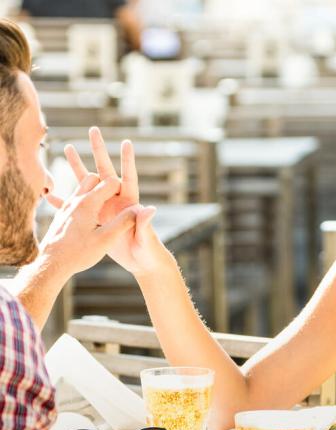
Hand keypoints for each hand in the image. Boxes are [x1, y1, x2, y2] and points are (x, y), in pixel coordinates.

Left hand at [39, 173, 137, 275]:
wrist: (51, 265)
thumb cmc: (79, 253)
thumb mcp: (107, 239)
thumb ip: (124, 222)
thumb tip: (139, 209)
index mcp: (89, 203)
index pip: (109, 183)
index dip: (121, 188)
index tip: (126, 198)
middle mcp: (76, 201)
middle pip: (93, 179)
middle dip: (106, 184)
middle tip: (115, 197)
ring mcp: (66, 208)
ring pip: (81, 188)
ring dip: (93, 191)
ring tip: (102, 201)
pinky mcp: (61, 216)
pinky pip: (72, 201)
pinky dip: (83, 201)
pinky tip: (85, 211)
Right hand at [64, 127, 172, 276]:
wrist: (141, 262)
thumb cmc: (149, 251)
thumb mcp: (147, 239)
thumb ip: (146, 224)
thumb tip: (151, 209)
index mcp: (131, 201)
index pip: (129, 176)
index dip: (128, 160)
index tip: (126, 142)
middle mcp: (117, 200)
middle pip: (106, 171)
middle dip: (99, 151)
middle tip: (93, 130)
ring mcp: (105, 208)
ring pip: (88, 183)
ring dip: (77, 166)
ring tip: (68, 147)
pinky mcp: (96, 219)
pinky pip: (77, 207)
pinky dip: (65, 200)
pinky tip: (51, 192)